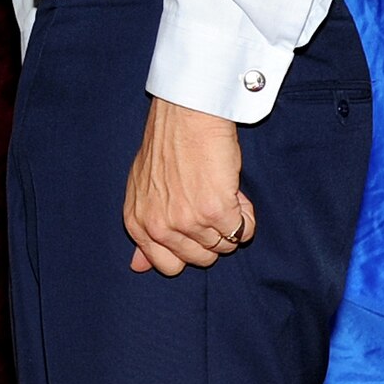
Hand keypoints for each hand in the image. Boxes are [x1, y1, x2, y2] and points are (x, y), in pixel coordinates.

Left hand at [123, 97, 256, 274]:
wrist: (186, 115)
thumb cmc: (167, 147)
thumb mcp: (142, 190)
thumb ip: (143, 229)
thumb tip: (138, 267)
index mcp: (138, 223)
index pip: (167, 266)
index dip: (187, 247)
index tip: (191, 223)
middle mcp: (158, 226)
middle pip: (202, 259)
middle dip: (211, 234)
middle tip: (205, 199)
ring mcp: (186, 221)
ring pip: (225, 245)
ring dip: (229, 220)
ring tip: (217, 189)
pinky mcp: (214, 211)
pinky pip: (244, 232)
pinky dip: (246, 214)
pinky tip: (231, 189)